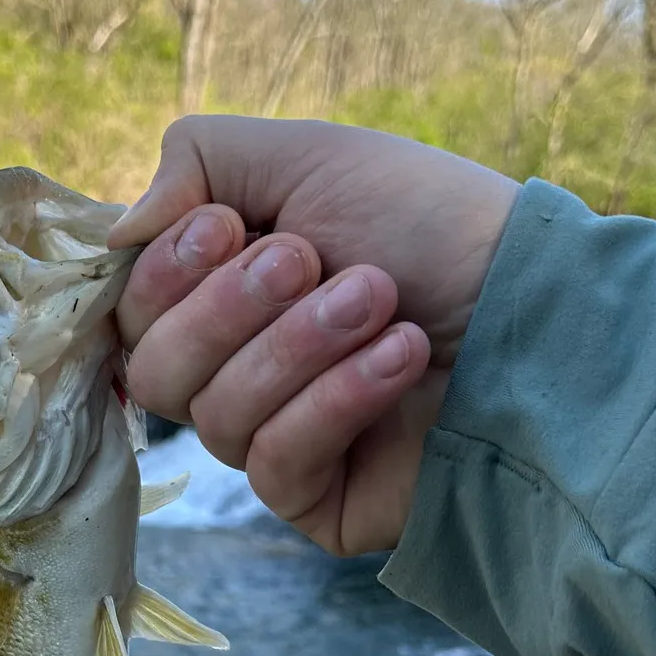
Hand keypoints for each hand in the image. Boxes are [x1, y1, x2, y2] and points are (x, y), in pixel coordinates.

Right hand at [109, 116, 519, 555]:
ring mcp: (269, 438)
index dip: (163, 275)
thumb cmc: (428, 222)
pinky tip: (401, 358)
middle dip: (232, 308)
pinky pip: (273, 463)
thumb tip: (117, 233)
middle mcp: (231, 369)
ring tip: (380, 300)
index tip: (229, 228)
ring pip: (215, 416)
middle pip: (154, 369)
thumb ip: (196, 165)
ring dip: (299, 346)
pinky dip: (337, 401)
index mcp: (216, 293)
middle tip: (313, 260)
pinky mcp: (315, 498)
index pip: (129, 311)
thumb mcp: (310, 156)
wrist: (538, 299)